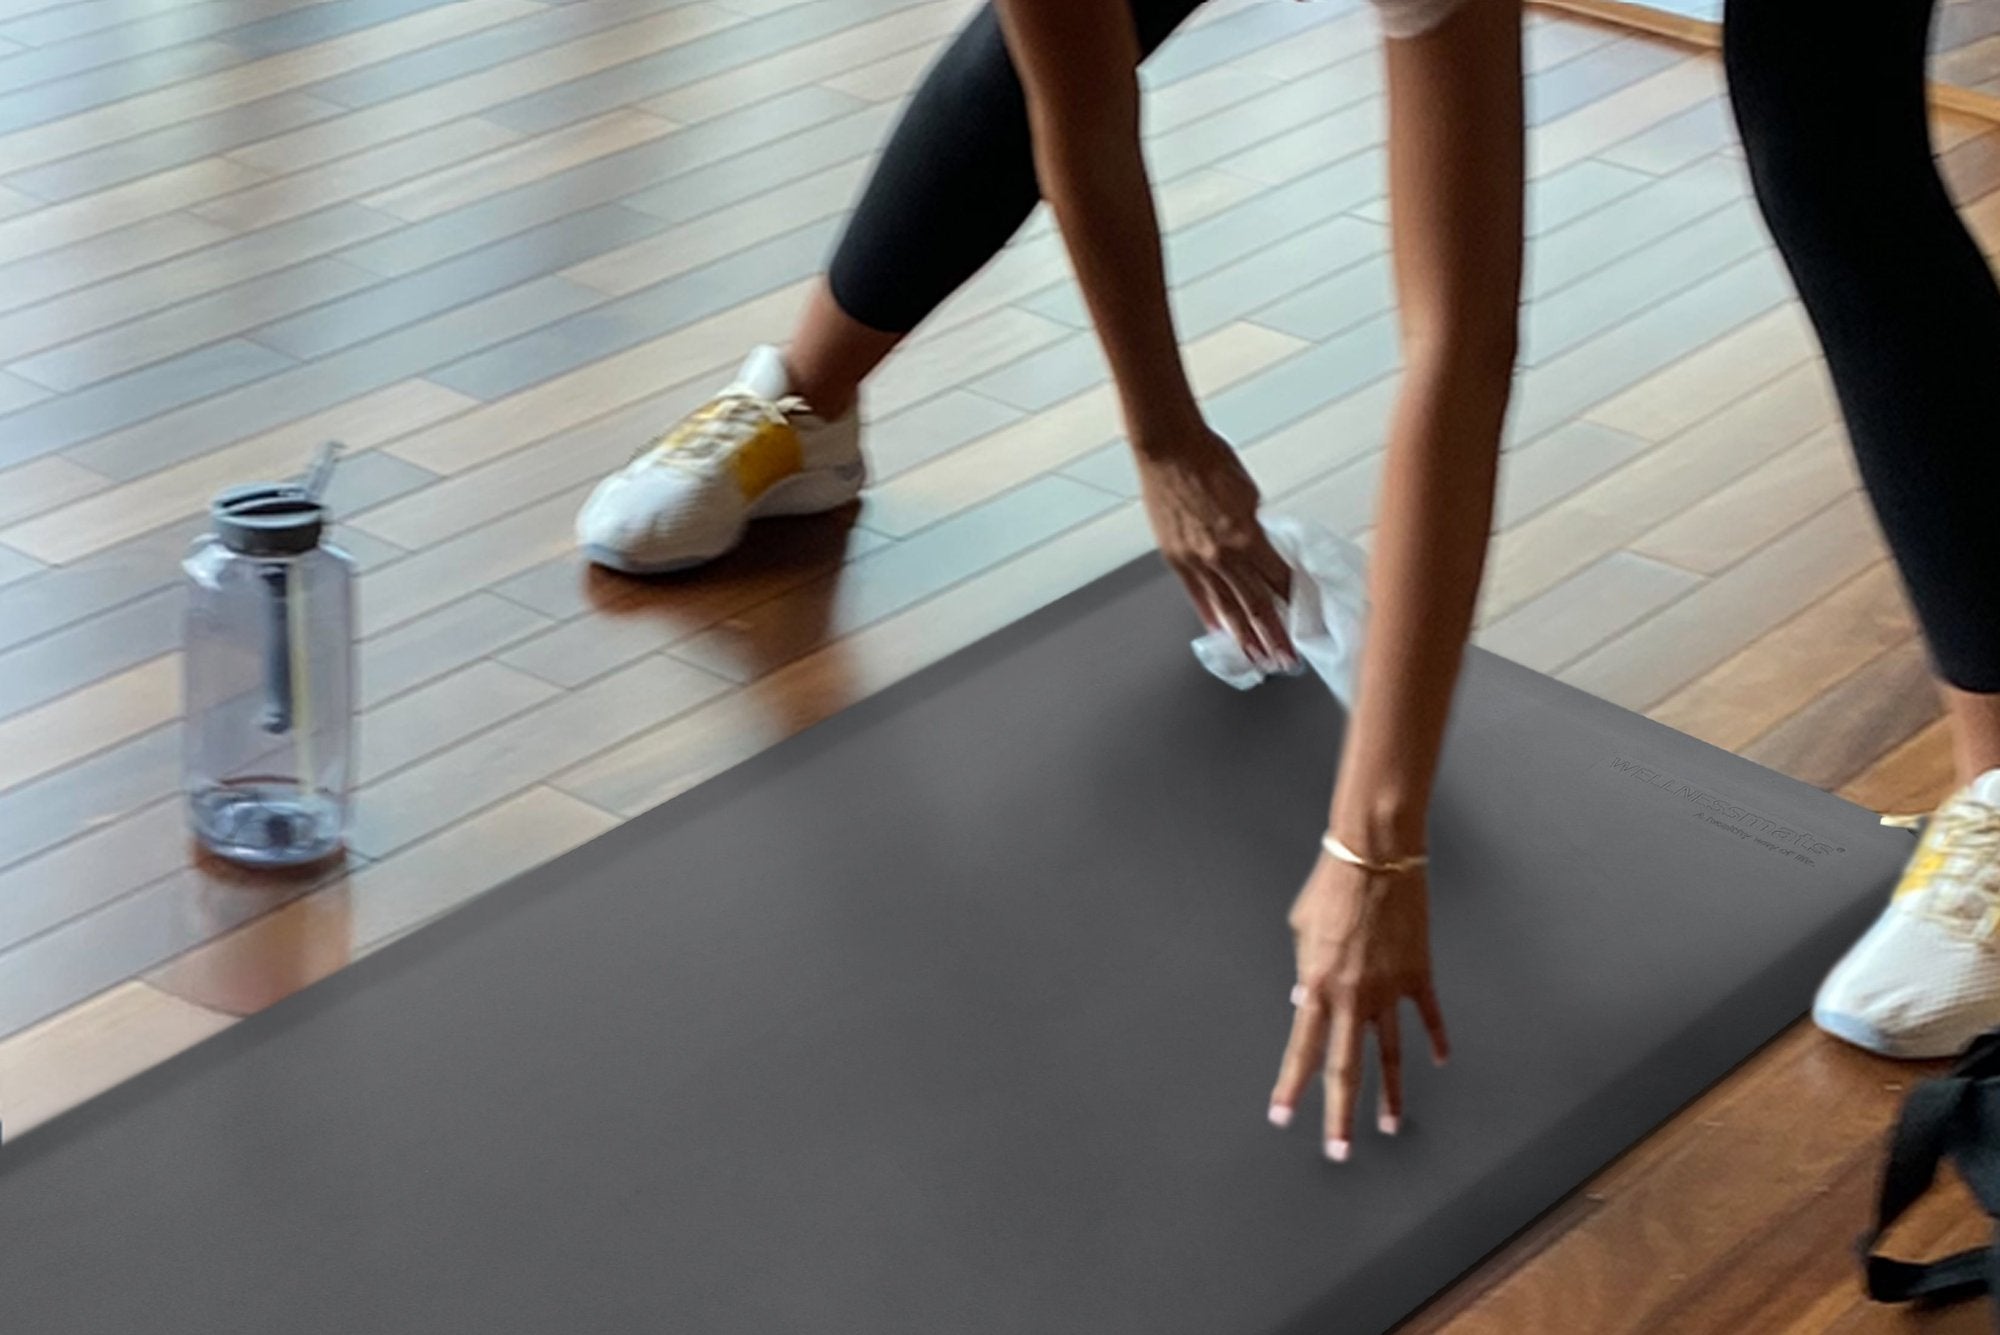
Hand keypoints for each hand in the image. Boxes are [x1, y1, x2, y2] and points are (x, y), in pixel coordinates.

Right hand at [1133, 426, 1295, 669]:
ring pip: (1227, 608)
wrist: (1169, 448)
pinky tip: (1221, 632)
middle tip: (1286, 659)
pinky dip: (1211, 616)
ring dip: (1245, 637)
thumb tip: (1264, 549)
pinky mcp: (1176, 558)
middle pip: (1256, 605)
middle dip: (1274, 636)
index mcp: (1248, 536)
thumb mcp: (1249, 494)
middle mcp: (1223, 554)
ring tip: (1257, 658)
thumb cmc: (1210, 460)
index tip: (1304, 621)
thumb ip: (1257, 528)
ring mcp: (1197, 560)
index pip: (1279, 581)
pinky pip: (1197, 595)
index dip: (1293, 604)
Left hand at [1269, 849, 1448, 1160]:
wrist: (1376, 855)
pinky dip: (1435, 1039)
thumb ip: (1303, 968)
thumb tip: (1302, 1000)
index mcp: (1317, 984)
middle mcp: (1352, 995)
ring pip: (1390, 1053)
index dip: (1292, 1085)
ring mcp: (1389, 988)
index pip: (1302, 1048)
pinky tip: (1439, 1062)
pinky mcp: (1418, 973)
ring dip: (1390, 1094)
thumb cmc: (1332, 885)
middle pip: (1345, 1066)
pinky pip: (1428, 1015)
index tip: (1283, 1116)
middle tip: (1337, 1151)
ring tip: (1390, 1127)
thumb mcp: (1301, 927)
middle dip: (1339, 1113)